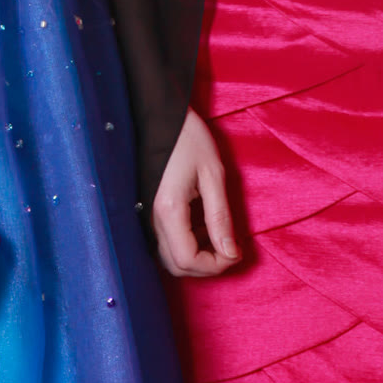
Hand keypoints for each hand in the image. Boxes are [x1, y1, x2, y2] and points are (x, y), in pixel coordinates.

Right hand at [152, 108, 241, 277]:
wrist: (159, 117)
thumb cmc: (188, 138)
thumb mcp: (213, 174)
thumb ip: (220, 217)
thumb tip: (231, 253)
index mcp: (168, 209)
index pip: (188, 260)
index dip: (215, 265)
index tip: (236, 251)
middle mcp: (151, 218)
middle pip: (177, 265)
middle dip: (207, 265)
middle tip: (230, 248)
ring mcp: (146, 216)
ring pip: (169, 257)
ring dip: (196, 256)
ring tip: (217, 233)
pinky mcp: (147, 211)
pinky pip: (165, 242)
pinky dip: (185, 244)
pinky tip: (200, 225)